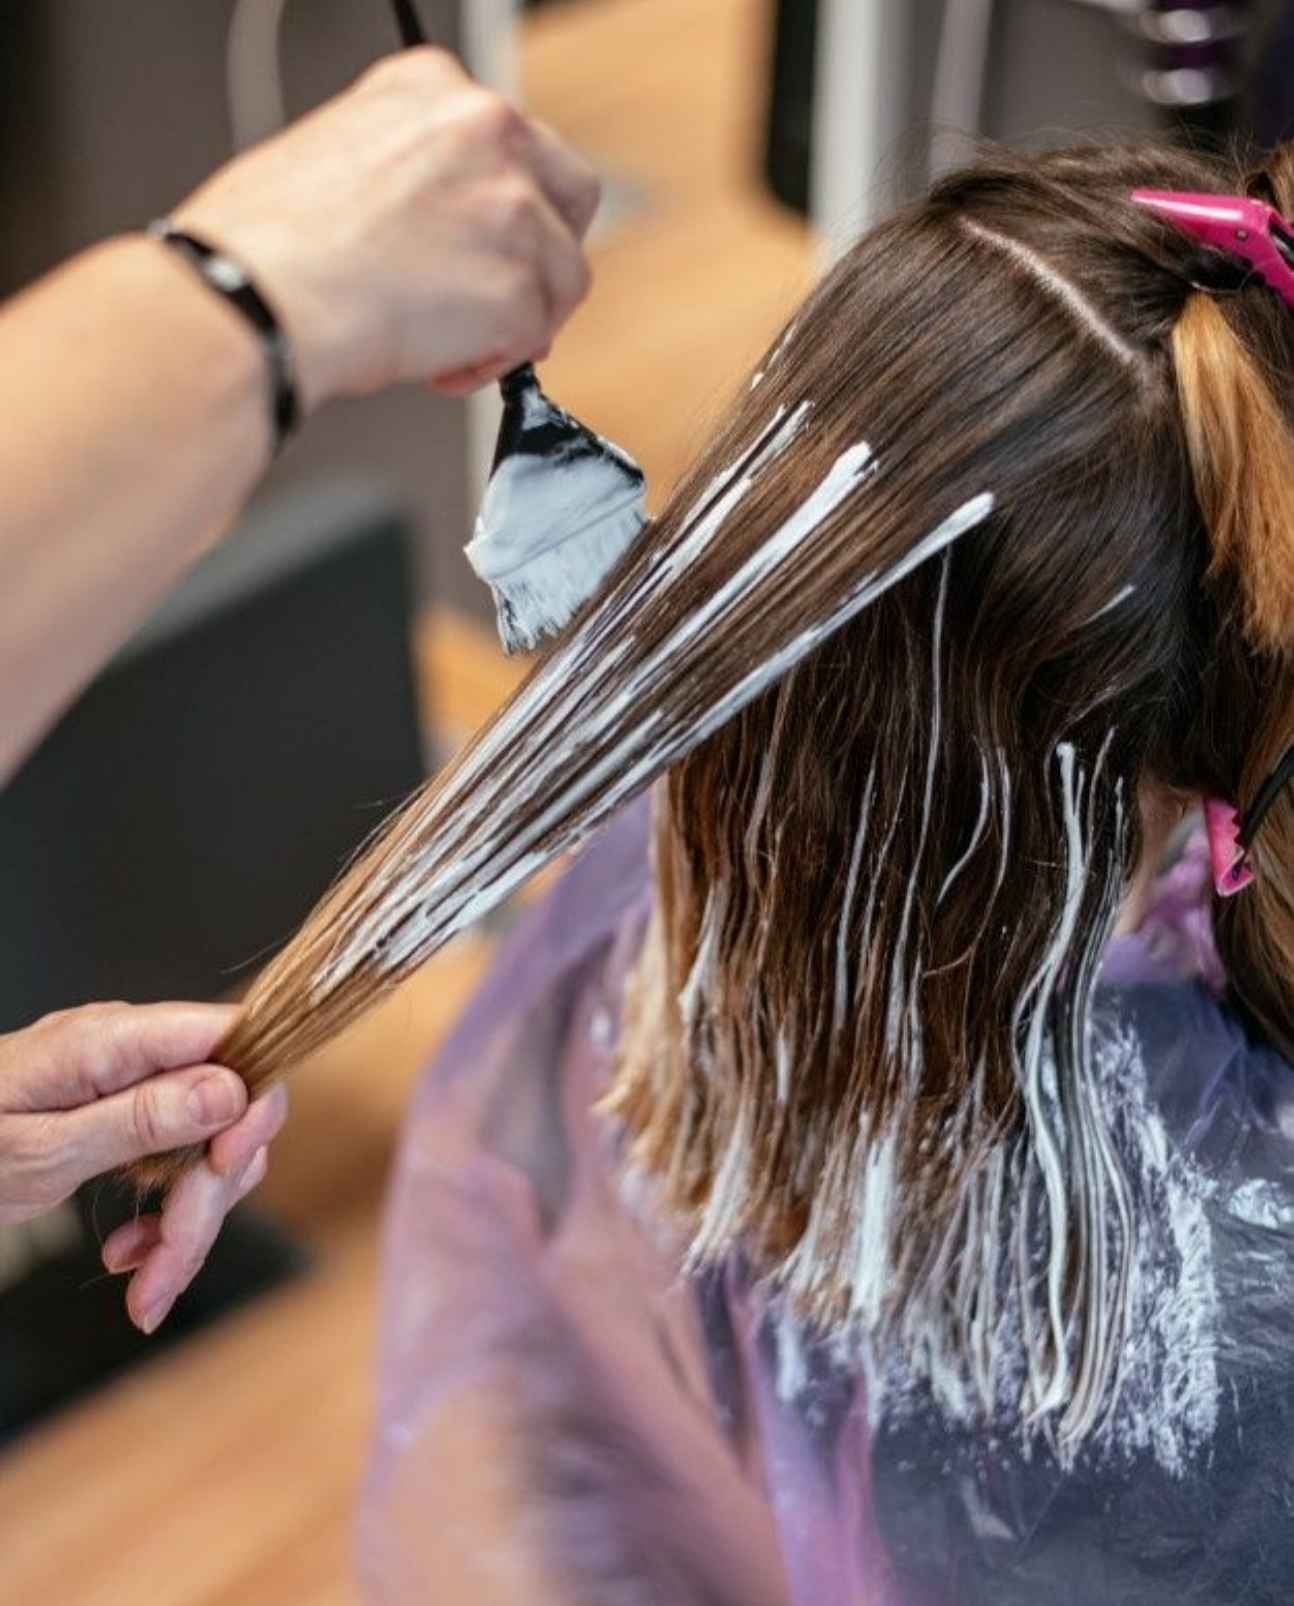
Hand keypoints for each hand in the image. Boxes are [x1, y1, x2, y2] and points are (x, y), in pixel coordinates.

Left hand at [0, 1001, 287, 1332]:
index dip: (252, 1100)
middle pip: (229, 1111)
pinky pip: (179, 1164)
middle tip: (164, 1269)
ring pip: (211, 1150)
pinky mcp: (129, 1117)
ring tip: (145, 1285)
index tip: (225, 1168)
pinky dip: (166, 1220)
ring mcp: (135, 1083)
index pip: (234, 1037)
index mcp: (115, 1040)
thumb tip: (230, 1092)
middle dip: (207, 1199)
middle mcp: (137, 1052)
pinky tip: (130, 1254)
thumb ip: (137, 1119)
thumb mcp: (39, 1150)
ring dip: (189, 1225)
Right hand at [171, 47, 600, 407]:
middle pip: (569, 195)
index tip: (480, 242)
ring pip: (562, 277)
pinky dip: (494, 363)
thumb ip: (414, 176)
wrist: (255, 295)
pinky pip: (533, 340)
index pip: (511, 141)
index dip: (504, 204)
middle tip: (500, 296)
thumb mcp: (337, 154)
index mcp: (434, 86)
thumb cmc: (267, 244)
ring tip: (445, 342)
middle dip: (543, 251)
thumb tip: (448, 234)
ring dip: (516, 319)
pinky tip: (439, 363)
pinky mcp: (520, 286)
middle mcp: (486, 130)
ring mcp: (511, 209)